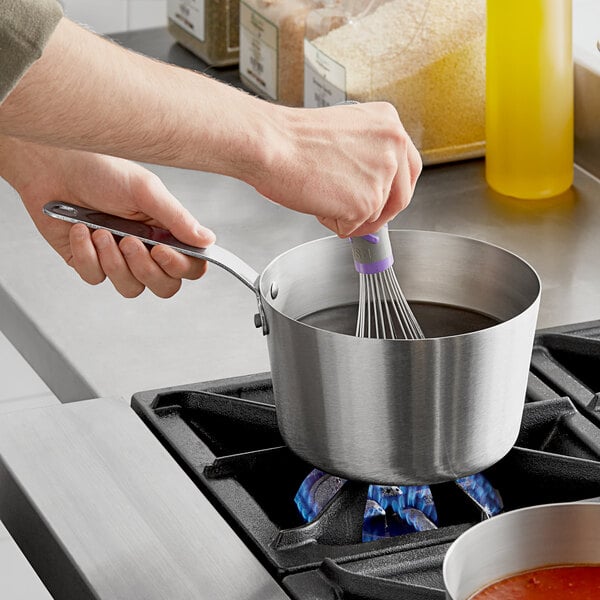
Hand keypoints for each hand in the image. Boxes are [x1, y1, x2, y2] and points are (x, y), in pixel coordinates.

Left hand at [1, 137, 214, 297]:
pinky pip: (95, 278)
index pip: (190, 266)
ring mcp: (117, 259)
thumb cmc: (101, 170)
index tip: (162, 250)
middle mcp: (146, 249)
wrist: (53, 165)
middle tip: (129, 241)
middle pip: (164, 287)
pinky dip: (86, 254)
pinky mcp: (88, 263)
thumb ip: (178, 219)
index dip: (181, 267)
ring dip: (114, 262)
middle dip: (146, 269)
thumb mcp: (145, 191)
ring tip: (101, 231)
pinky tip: (81, 230)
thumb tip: (207, 240)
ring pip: (131, 288)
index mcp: (166, 231)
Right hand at [253, 101, 421, 237]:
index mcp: (390, 124)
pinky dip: (333, 223)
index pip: (409, 168)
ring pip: (375, 215)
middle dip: (378, 212)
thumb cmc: (293, 138)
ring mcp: (382, 176)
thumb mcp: (346, 133)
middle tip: (353, 212)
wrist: (272, 144)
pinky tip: (317, 201)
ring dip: (348, 214)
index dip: (394, 190)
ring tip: (321, 192)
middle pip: (400, 197)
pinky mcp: (366, 203)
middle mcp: (394, 147)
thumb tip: (372, 184)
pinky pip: (354, 228)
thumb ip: (369, 154)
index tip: (383, 200)